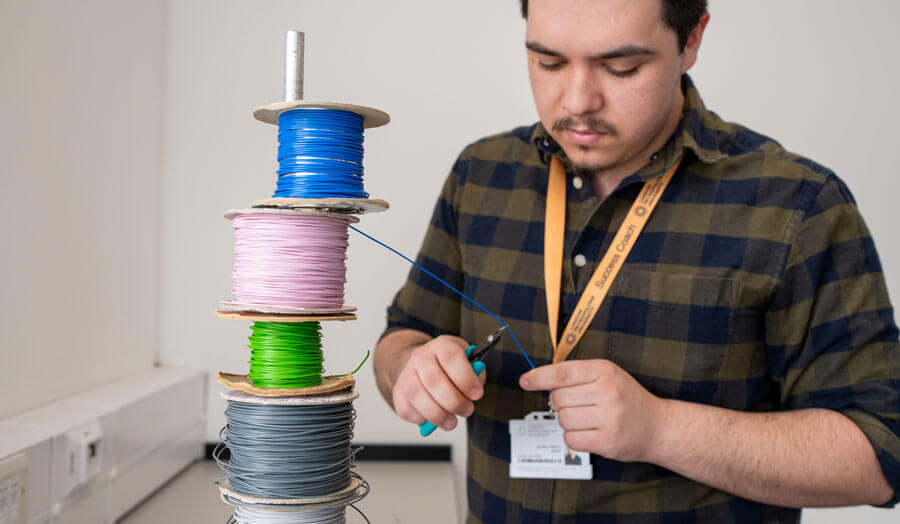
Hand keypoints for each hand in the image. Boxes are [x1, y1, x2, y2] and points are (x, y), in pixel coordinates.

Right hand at [392, 335, 486, 431]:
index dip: (465, 378)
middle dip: (453, 401)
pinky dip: (422, 419)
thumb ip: (474, 376)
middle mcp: (421, 357)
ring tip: (451, 422)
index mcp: (442, 345)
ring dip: (437, 414)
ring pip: (416, 395)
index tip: (477, 395)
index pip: (451, 357)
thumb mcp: (469, 364)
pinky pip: (407, 409)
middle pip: (433, 379)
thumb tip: (472, 394)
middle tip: (467, 410)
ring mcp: (407, 373)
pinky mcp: (398, 392)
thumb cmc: (451, 367)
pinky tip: (434, 419)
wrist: (425, 365)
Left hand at [519, 359, 664, 461]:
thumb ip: (577, 375)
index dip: (539, 377)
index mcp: (605, 371)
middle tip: (578, 405)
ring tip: (587, 419)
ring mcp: (609, 418)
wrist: (658, 426)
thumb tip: (542, 381)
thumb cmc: (628, 399)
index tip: (525, 381)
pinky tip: (590, 432)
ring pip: (562, 419)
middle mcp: (607, 392)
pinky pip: (571, 439)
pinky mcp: (607, 441)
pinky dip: (574, 437)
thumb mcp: (608, 375)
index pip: (562, 373)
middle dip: (560, 404)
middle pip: (558, 398)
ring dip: (568, 422)